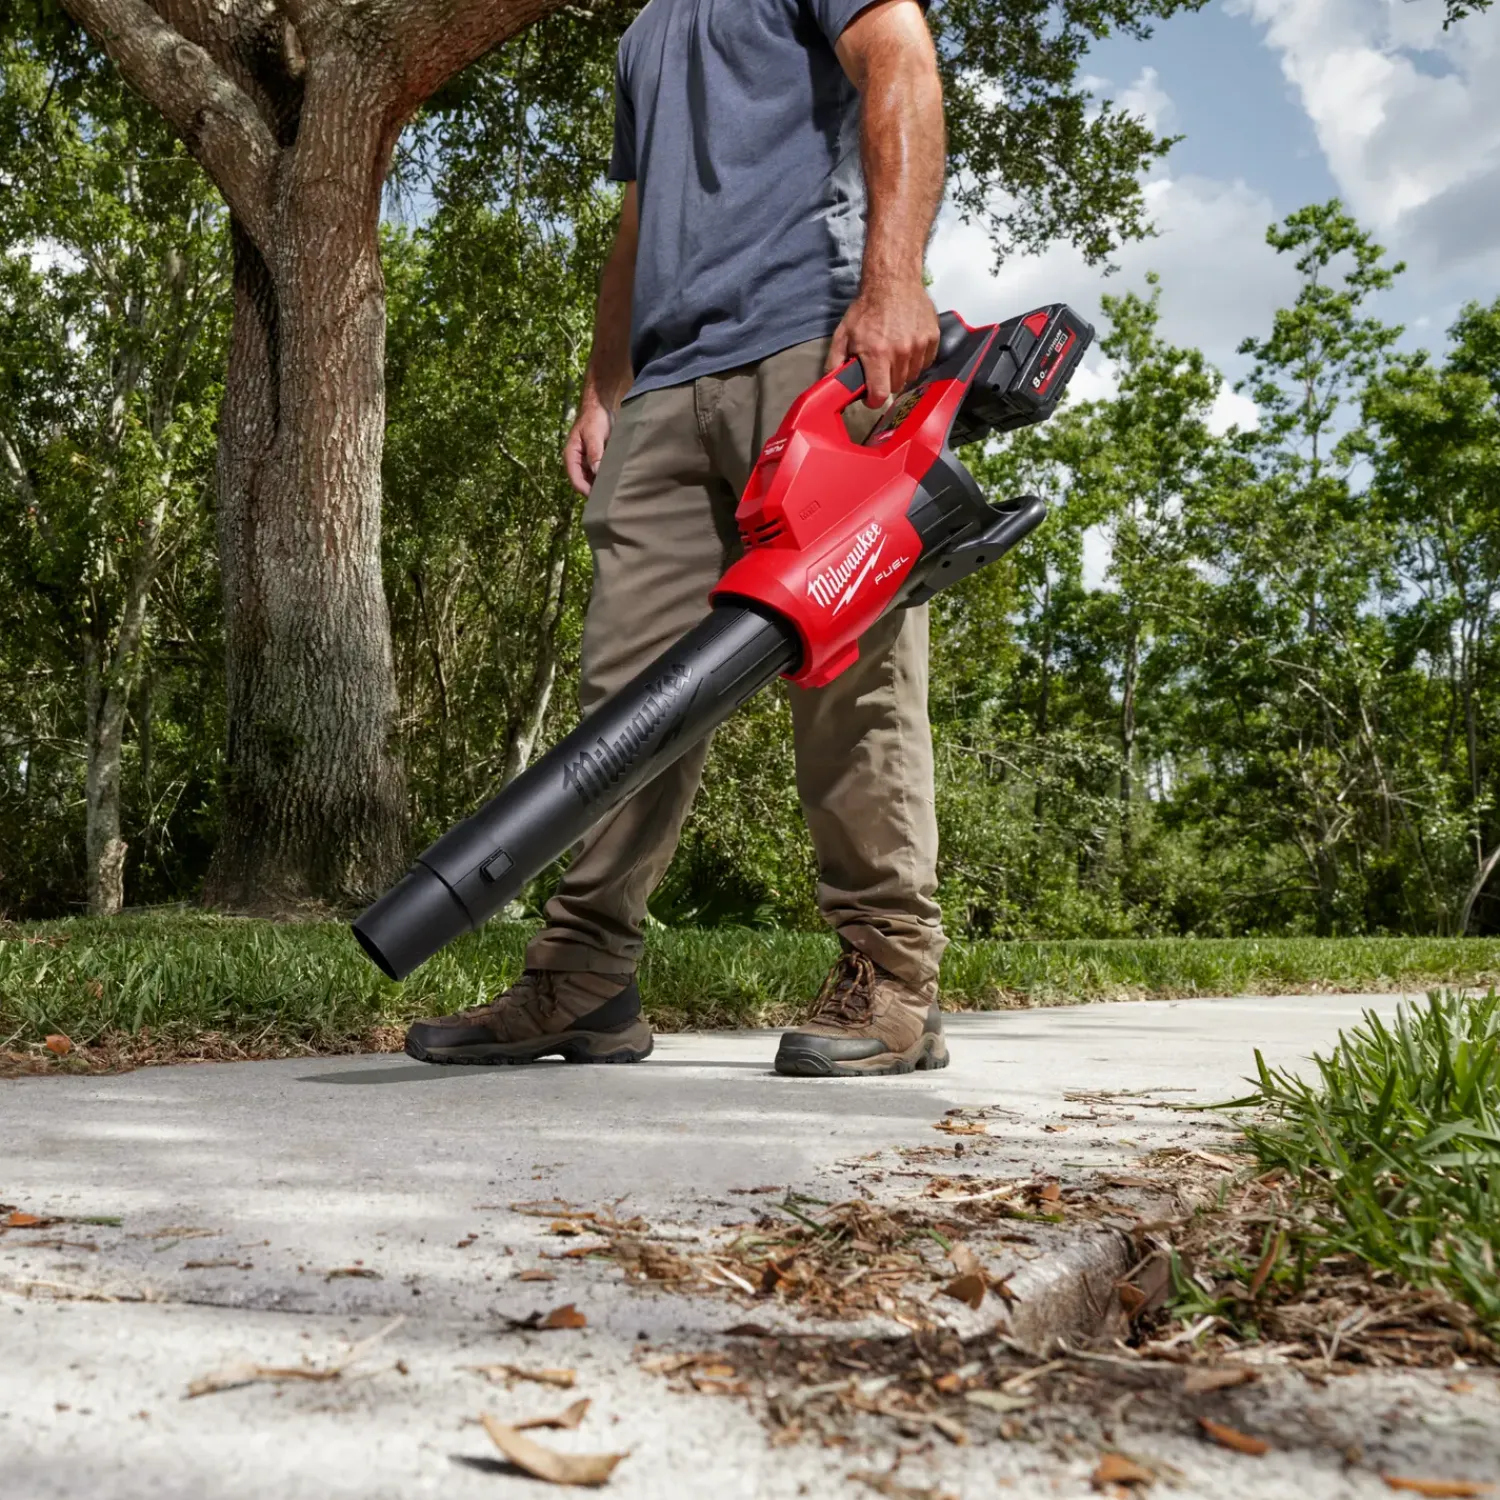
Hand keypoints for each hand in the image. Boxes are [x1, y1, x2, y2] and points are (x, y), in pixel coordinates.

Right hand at [563, 397, 613, 495]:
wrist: (603, 405)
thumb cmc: (595, 417)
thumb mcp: (594, 434)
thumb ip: (595, 453)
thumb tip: (597, 472)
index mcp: (571, 456)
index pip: (576, 481)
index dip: (587, 491)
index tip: (601, 498)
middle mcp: (578, 461)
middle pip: (584, 483)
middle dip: (595, 491)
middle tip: (610, 499)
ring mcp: (588, 461)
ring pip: (593, 480)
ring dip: (601, 486)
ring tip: (615, 492)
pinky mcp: (598, 460)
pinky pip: (601, 473)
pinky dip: (607, 478)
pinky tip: (617, 482)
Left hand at [827, 280, 940, 407]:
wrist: (893, 281)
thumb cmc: (868, 307)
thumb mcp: (843, 333)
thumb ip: (835, 361)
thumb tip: (831, 383)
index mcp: (877, 353)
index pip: (880, 394)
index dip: (873, 400)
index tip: (870, 397)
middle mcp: (901, 352)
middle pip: (896, 386)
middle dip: (886, 382)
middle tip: (880, 368)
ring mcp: (919, 345)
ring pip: (912, 376)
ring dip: (902, 372)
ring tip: (894, 355)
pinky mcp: (932, 338)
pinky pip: (926, 362)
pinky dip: (916, 360)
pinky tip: (907, 347)